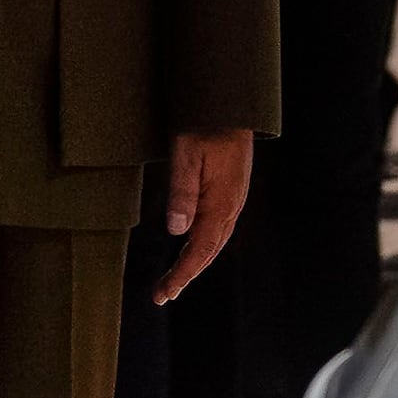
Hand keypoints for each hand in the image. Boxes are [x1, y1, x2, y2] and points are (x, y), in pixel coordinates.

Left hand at [153, 128, 254, 302]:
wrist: (233, 103)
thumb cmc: (206, 123)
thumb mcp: (186, 154)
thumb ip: (182, 192)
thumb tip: (176, 231)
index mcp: (222, 202)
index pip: (201, 250)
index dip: (182, 274)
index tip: (164, 293)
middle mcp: (232, 206)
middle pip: (209, 251)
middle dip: (186, 275)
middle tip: (162, 294)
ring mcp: (234, 199)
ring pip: (215, 241)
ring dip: (195, 262)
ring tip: (174, 280)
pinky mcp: (231, 191)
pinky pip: (217, 228)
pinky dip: (203, 246)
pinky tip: (193, 248)